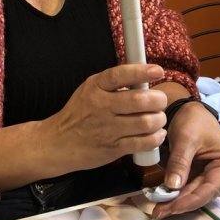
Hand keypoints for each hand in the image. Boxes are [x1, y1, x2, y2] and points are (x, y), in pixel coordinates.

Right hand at [38, 64, 168, 175]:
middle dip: (158, 100)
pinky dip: (156, 138)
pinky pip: (143, 143)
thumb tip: (143, 79)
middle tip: (160, 100)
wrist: (58, 142)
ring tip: (158, 118)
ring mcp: (108, 129)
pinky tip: (156, 134)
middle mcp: (101, 106)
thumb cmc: (78, 114)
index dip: (141, 72)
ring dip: (159, 119)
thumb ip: (113, 85)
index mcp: (95, 87)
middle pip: (139, 100)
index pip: (120, 75)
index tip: (158, 71)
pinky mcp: (114, 148)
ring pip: (145, 122)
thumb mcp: (89, 90)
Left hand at [151, 102, 219, 219]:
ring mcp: (219, 178)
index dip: (189, 201)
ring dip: (179, 202)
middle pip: (204, 195)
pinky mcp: (207, 178)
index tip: (169, 207)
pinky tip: (165, 201)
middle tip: (158, 211)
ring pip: (198, 195)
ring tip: (159, 208)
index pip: (210, 188)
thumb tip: (172, 187)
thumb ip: (180, 162)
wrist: (190, 112)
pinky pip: (194, 190)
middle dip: (181, 203)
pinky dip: (180, 196)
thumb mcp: (185, 139)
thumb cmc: (193, 121)